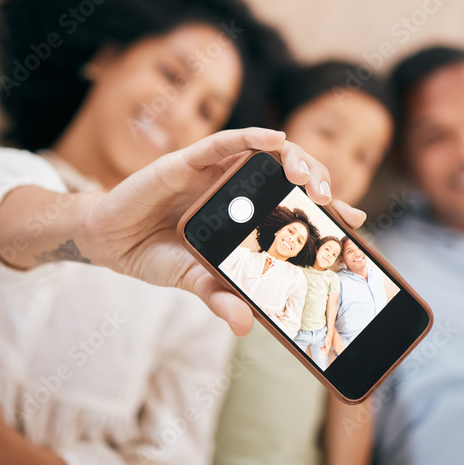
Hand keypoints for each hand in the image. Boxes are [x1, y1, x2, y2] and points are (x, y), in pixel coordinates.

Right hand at [31, 128, 363, 335]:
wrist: (108, 241)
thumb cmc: (156, 257)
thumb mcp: (194, 281)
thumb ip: (220, 297)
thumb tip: (246, 327)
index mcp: (247, 216)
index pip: (296, 206)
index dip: (328, 210)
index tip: (355, 221)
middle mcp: (238, 190)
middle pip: (290, 175)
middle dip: (317, 182)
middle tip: (331, 202)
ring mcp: (215, 174)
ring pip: (266, 154)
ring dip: (294, 159)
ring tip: (311, 179)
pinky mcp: (187, 162)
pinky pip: (224, 143)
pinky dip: (251, 137)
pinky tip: (274, 140)